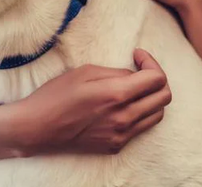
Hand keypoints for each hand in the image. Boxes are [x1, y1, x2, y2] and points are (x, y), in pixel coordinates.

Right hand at [18, 49, 171, 155]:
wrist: (37, 128)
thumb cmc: (56, 95)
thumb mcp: (85, 72)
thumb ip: (117, 73)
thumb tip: (134, 75)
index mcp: (117, 95)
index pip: (157, 79)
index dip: (151, 62)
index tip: (137, 56)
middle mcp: (124, 118)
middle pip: (164, 97)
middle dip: (157, 79)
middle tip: (141, 70)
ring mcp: (121, 135)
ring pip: (157, 115)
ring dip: (152, 98)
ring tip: (135, 88)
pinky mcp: (116, 145)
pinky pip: (141, 128)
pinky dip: (140, 113)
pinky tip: (123, 105)